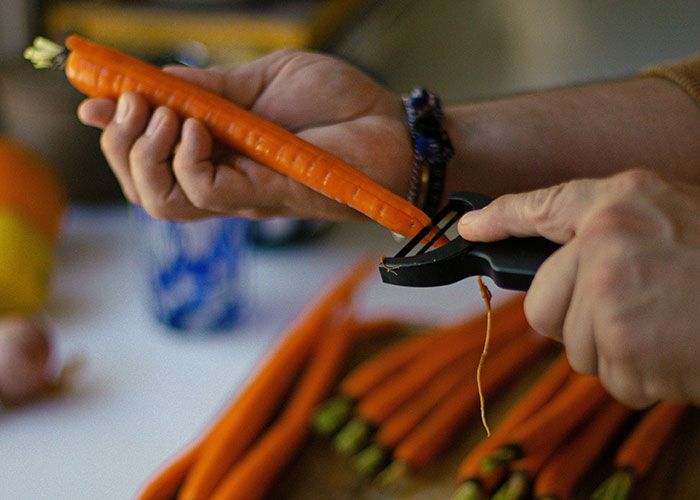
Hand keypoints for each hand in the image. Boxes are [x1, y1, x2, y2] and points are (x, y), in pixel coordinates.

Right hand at [77, 50, 412, 220]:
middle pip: (146, 186)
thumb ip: (212, 88)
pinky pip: (204, 192)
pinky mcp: (265, 195)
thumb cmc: (338, 104)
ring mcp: (242, 191)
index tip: (90, 102)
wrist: (390, 128)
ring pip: (163, 199)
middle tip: (129, 103)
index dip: (116, 132)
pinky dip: (185, 158)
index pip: (153, 153)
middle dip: (121, 146)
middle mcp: (225, 176)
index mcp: (221, 147)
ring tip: (160, 113)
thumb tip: (153, 80)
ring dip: (144, 154)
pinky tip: (197, 126)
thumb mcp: (266, 80)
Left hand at [458, 169, 699, 407]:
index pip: (543, 205)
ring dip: (620, 353)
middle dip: (580, 323)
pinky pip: (613, 379)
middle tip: (635, 313)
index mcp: (620, 203)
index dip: (500, 218)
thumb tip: (560, 277)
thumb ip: (613, 239)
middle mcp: (604, 240)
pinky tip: (680, 350)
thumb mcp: (675, 223)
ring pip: (578, 349)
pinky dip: (646, 378)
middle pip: (543, 307)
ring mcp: (609, 292)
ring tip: (671, 328)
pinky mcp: (622, 343)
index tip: (470, 227)